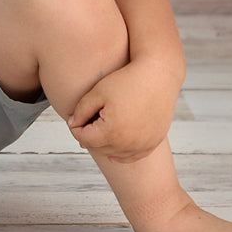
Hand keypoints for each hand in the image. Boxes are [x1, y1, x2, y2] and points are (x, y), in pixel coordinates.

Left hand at [67, 58, 181, 163]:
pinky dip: (122, 151)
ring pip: (114, 154)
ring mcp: (142, 146)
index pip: (83, 139)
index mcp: (111, 132)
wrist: (159, 75)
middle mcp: (127, 144)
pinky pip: (132, 156)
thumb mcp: (98, 92)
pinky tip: (116, 141)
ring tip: (103, 125)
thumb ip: (80, 111)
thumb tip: (72, 124)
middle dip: (90, 135)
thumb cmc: (127, 80)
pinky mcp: (152, 143)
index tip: (76, 115)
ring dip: (104, 143)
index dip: (76, 127)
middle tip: (89, 119)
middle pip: (98, 147)